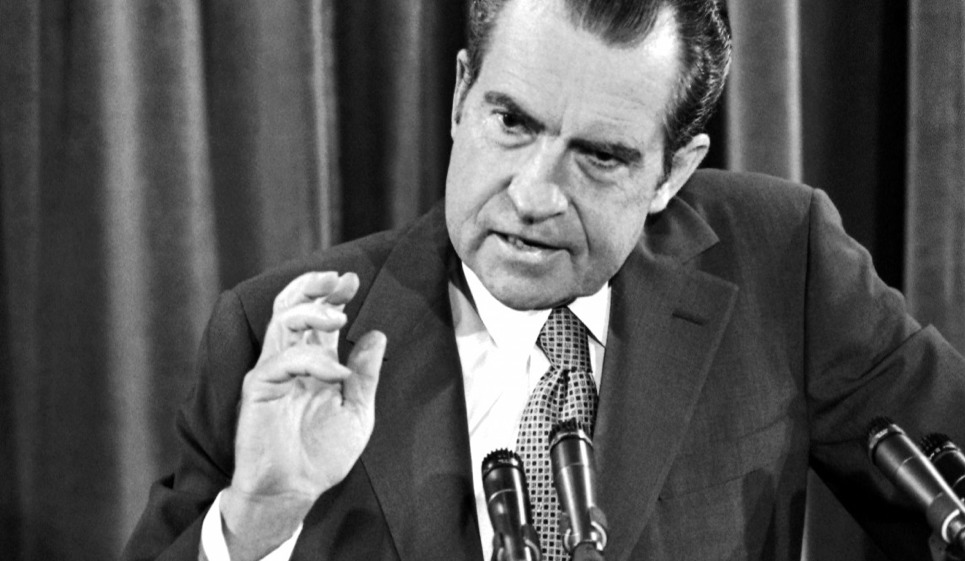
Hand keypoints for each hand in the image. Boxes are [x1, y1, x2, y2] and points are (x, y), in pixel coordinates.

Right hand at [221, 271, 385, 558]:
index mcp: (313, 363)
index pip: (317, 317)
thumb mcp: (357, 411)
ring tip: (339, 317)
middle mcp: (291, 361)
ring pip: (280, 321)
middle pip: (292, 307)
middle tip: (341, 280)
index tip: (352, 280)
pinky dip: (312, 358)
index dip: (331, 294)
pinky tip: (338, 372)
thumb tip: (376, 334)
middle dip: (315, 287)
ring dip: (311, 310)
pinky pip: (283, 359)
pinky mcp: (259, 388)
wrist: (294, 489)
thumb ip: (366, 375)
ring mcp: (273, 372)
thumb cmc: (321, 455)